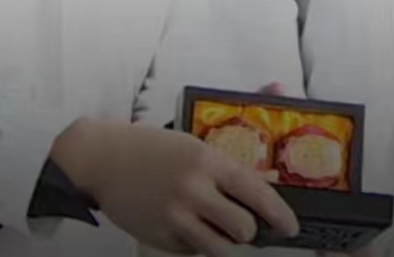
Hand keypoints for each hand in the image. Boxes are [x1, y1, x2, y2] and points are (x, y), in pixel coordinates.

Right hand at [51, 119, 297, 255]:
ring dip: (226, 242)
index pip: (257, 193)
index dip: (280, 214)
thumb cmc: (152, 149)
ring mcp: (174, 217)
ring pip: (220, 248)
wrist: (102, 159)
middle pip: (243, 228)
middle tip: (244, 224)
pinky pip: (192, 251)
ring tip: (217, 229)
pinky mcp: (158, 237)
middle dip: (249, 231)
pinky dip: (196, 244)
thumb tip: (267, 184)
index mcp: (208, 161)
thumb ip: (228, 169)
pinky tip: (186, 226)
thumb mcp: (194, 148)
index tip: (290, 227)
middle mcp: (194, 190)